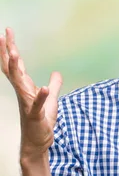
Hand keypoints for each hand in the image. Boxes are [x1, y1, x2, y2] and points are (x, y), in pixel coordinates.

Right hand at [0, 28, 61, 163]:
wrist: (39, 142)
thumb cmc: (42, 121)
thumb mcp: (52, 100)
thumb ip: (54, 86)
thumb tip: (56, 73)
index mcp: (25, 88)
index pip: (16, 65)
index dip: (10, 49)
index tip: (6, 32)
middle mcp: (23, 93)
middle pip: (12, 69)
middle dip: (7, 52)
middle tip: (3, 35)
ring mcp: (27, 104)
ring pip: (19, 83)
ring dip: (16, 69)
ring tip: (14, 53)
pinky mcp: (36, 115)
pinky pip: (38, 105)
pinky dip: (41, 96)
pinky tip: (43, 88)